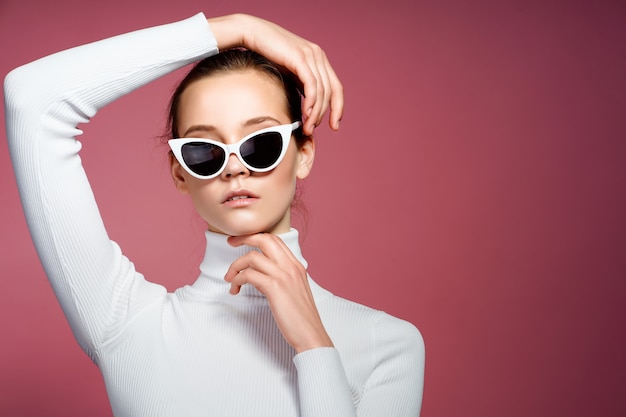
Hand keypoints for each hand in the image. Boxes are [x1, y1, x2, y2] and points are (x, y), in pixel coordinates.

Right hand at [207, 13, 342, 135]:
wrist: (253, 33)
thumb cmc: (268, 53)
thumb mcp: (290, 72)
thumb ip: (301, 85)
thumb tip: (308, 107)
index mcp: (319, 59)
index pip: (336, 87)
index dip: (338, 108)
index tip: (334, 125)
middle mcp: (319, 56)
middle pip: (332, 92)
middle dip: (326, 114)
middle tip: (312, 130)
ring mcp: (311, 55)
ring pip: (322, 91)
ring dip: (316, 113)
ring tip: (307, 127)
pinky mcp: (300, 58)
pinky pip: (312, 85)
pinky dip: (311, 102)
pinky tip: (306, 114)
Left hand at [223, 233, 333, 352]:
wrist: (311, 334)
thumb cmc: (301, 318)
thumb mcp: (294, 291)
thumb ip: (279, 279)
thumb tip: (258, 275)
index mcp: (296, 266)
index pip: (275, 240)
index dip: (256, 237)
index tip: (242, 240)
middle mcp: (291, 266)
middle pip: (264, 240)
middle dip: (244, 238)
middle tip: (230, 243)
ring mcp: (283, 276)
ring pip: (252, 256)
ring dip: (235, 266)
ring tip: (230, 278)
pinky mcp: (274, 288)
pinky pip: (249, 274)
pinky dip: (237, 280)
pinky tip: (235, 289)